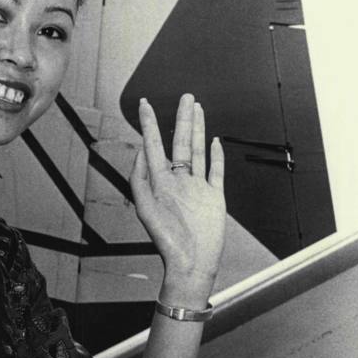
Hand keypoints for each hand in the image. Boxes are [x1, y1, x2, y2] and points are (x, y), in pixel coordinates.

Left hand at [130, 94, 225, 302]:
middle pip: (180, 143)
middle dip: (181, 119)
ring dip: (198, 129)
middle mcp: (177, 181)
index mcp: (159, 182)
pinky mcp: (214, 197)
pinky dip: (216, 156)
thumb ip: (140, 177)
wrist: (192, 261)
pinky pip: (215, 171)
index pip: (153, 145)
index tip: (145, 104)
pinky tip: (215, 141)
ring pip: (198, 152)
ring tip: (198, 109)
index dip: (149, 124)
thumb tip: (141, 150)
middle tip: (184, 96)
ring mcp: (197, 188)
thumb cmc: (167, 239)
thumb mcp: (145, 205)